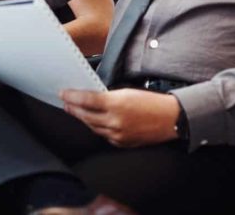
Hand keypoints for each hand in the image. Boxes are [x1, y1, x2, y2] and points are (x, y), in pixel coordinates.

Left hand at [60, 88, 180, 147]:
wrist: (171, 118)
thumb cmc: (152, 102)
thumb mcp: (128, 91)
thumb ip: (108, 96)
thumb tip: (92, 98)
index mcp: (116, 104)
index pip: (86, 100)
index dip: (72, 96)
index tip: (63, 93)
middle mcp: (114, 121)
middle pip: (86, 116)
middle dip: (73, 108)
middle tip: (65, 102)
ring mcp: (117, 134)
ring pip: (92, 127)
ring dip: (82, 119)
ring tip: (75, 112)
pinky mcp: (122, 143)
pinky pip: (103, 136)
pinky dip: (96, 128)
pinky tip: (92, 122)